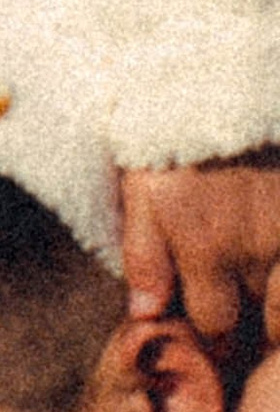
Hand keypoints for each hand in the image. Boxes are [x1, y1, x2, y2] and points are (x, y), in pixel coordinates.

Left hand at [119, 153, 279, 345]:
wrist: (223, 83)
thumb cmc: (176, 136)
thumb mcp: (144, 192)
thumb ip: (144, 256)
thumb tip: (146, 314)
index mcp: (207, 249)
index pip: (215, 324)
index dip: (212, 327)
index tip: (211, 318)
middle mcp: (257, 248)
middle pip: (258, 315)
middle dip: (248, 318)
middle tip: (236, 301)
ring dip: (276, 300)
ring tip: (260, 287)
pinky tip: (276, 269)